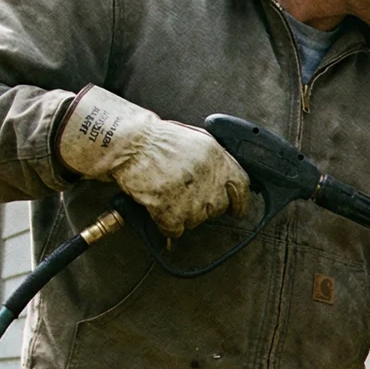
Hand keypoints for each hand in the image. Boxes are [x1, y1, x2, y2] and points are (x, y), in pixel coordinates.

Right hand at [57, 85, 249, 236]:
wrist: (127, 143)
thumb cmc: (156, 139)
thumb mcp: (196, 139)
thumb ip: (215, 159)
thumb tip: (225, 178)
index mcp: (217, 157)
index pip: (242, 187)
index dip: (240, 202)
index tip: (237, 210)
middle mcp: (208, 177)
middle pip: (218, 207)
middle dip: (205, 207)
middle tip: (187, 198)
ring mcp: (189, 195)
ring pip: (197, 220)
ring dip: (184, 215)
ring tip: (169, 197)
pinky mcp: (169, 209)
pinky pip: (176, 229)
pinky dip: (167, 225)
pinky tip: (159, 211)